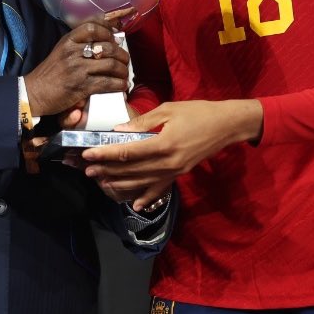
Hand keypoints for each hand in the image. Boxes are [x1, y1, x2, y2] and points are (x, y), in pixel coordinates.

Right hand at [23, 20, 129, 117]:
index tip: (115, 39)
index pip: (93, 28)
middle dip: (121, 54)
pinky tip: (121, 86)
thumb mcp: (61, 51)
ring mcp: (78, 69)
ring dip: (122, 70)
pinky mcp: (81, 86)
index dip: (108, 32)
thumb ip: (78, 44)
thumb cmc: (50, 73)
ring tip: (124, 74)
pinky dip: (119, 85)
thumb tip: (106, 39)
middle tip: (124, 60)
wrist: (34, 93)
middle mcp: (73, 52)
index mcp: (68, 41)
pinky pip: (107, 83)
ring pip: (111, 65)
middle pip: (108, 47)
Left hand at [81, 98, 263, 210]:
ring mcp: (175, 171)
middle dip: (107, 169)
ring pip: (142, 181)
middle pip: (131, 169)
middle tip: (87, 170)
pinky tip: (134, 204)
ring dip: (120, 182)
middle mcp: (168, 162)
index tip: (88, 154)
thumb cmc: (197, 112)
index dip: (106, 153)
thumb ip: (143, 122)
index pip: (127, 151)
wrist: (227, 125)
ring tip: (102, 181)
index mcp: (163, 143)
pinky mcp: (180, 174)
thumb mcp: (168, 109)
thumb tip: (119, 130)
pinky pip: (160, 188)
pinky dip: (147, 197)